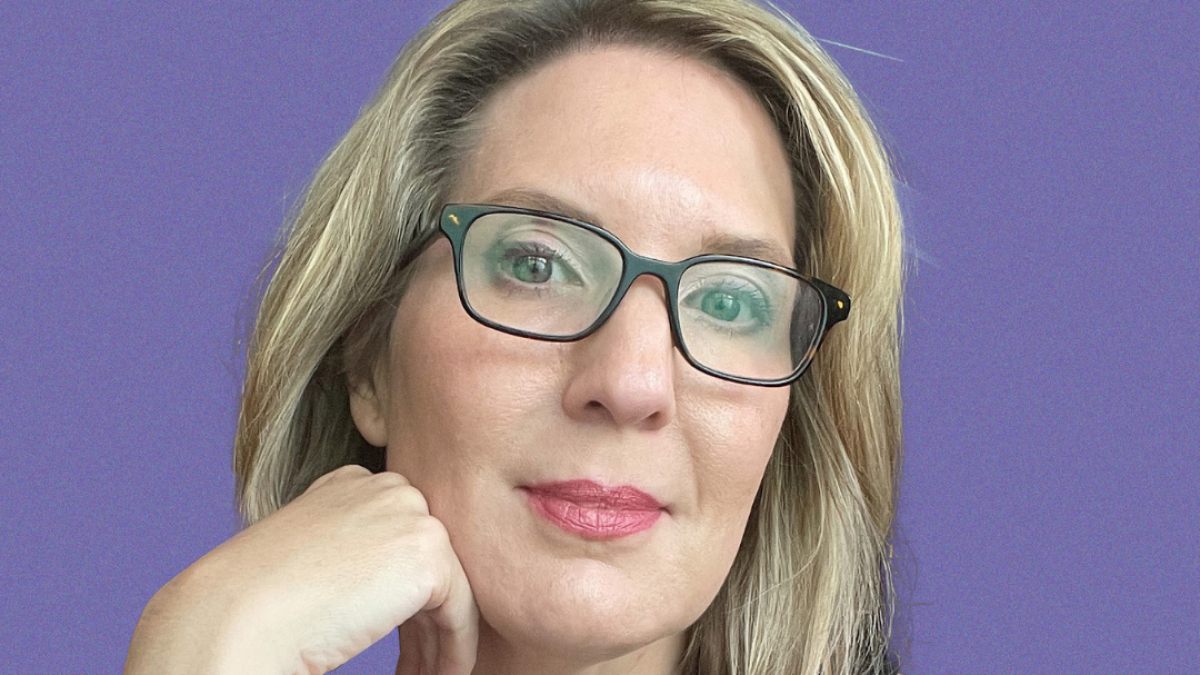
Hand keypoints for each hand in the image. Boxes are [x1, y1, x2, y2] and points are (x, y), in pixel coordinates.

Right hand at [124, 465, 477, 674]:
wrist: (235, 618)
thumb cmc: (256, 602)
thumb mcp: (313, 559)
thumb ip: (357, 554)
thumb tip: (392, 587)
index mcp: (351, 484)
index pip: (397, 540)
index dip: (402, 598)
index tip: (402, 641)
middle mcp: (384, 486)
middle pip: (427, 561)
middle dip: (426, 619)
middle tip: (418, 665)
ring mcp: (409, 513)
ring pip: (450, 587)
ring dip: (440, 640)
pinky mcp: (427, 553)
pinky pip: (461, 612)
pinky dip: (455, 651)